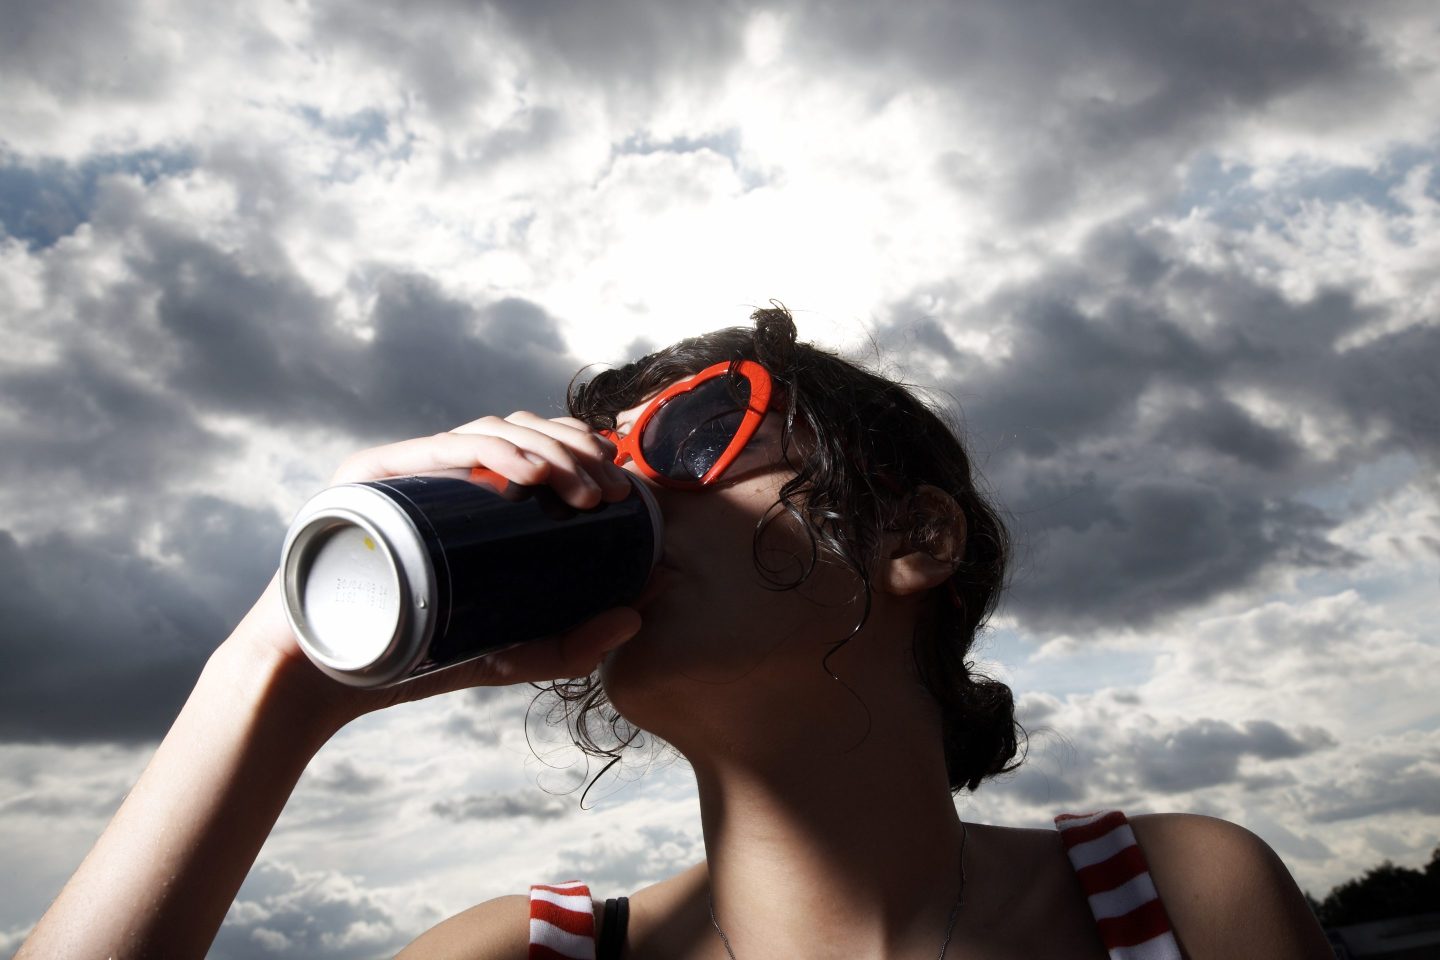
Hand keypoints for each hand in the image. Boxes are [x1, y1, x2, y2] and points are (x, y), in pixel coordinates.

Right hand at [228, 413, 644, 731]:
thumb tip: (638, 616)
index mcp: (467, 496)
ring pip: (488, 431)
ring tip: (583, 492)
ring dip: (547, 451)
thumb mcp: (507, 653)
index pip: (534, 450)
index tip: (621, 489)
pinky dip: (493, 453)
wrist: (319, 684)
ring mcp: (402, 469)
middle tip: (611, 494)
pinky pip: (439, 449)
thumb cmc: (411, 659)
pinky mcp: (369, 476)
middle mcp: (437, 472)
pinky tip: (532, 477)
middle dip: (576, 453)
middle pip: (519, 432)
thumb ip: (569, 643)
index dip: (582, 453)